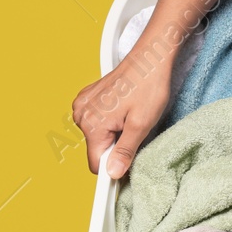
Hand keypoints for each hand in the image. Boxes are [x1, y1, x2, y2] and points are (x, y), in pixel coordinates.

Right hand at [71, 54, 173, 177]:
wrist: (149, 59)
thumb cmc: (148, 87)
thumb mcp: (141, 124)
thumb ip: (125, 151)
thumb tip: (113, 173)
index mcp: (92, 124)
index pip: (96, 163)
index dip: (114, 165)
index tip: (129, 159)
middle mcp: (81, 114)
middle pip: (97, 148)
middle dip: (115, 145)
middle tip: (134, 128)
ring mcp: (82, 104)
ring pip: (97, 134)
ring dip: (113, 132)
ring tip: (129, 114)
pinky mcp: (87, 97)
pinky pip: (95, 120)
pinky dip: (109, 119)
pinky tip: (122, 107)